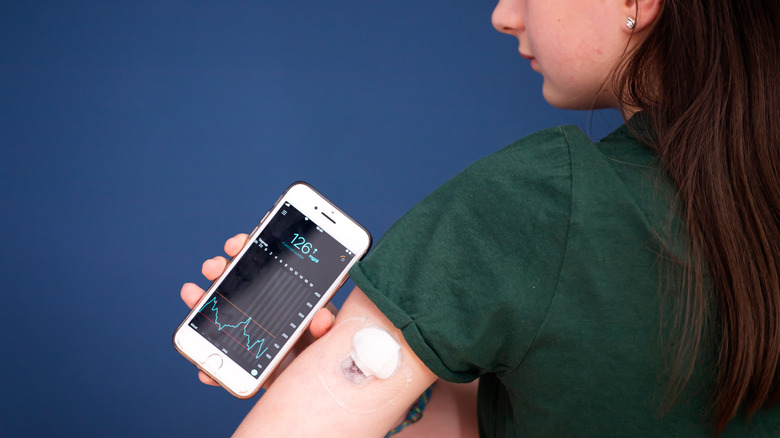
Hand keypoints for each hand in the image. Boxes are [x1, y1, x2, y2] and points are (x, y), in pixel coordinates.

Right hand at [180, 233, 336, 386]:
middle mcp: (264, 309)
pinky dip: (210, 361)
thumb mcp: (328, 337)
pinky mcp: (245, 361)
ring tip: (192, 293)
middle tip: (214, 266)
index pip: (267, 264)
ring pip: (221, 311)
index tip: (237, 243)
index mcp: (287, 296)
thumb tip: (322, 318)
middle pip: (239, 282)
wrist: (316, 388)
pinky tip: (204, 366)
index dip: (249, 249)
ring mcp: (249, 332)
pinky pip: (223, 357)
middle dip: (222, 269)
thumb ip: (326, 328)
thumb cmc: (324, 354)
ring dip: (202, 301)